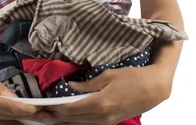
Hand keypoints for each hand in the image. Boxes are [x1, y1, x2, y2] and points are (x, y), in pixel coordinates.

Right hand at [0, 63, 56, 124]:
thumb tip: (13, 97)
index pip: (7, 107)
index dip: (24, 109)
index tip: (38, 109)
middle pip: (9, 118)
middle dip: (30, 119)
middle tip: (50, 117)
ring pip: (4, 124)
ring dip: (22, 122)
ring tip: (42, 119)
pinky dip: (10, 121)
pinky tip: (22, 119)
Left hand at [43, 64, 172, 124]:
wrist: (153, 88)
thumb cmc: (132, 77)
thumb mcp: (108, 75)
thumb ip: (87, 84)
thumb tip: (70, 87)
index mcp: (100, 103)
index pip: (71, 109)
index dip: (56, 107)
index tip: (44, 104)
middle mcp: (102, 117)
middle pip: (73, 120)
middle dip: (56, 116)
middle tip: (42, 112)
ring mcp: (108, 122)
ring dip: (65, 121)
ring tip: (52, 116)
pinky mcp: (111, 123)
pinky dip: (77, 122)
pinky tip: (70, 118)